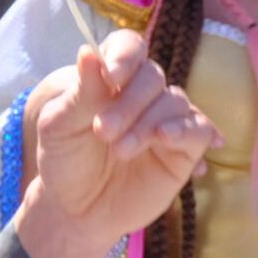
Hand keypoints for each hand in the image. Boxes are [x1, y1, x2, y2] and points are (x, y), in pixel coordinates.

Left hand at [31, 31, 221, 257]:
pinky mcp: (187, 146)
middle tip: (103, 132)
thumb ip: (80, 91)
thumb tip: (88, 51)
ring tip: (121, 151)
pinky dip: (185, 130)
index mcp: (112, 79)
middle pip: (153, 76)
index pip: (130, 47)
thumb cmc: (65, 161)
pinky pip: (199, 128)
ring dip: (148, 123)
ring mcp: (168, 118)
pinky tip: (165, 138)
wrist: (76, 210)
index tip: (112, 76)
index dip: (126, 56)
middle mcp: (144, 94)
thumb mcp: (59, 126)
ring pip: (175, 101)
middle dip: (129, 103)